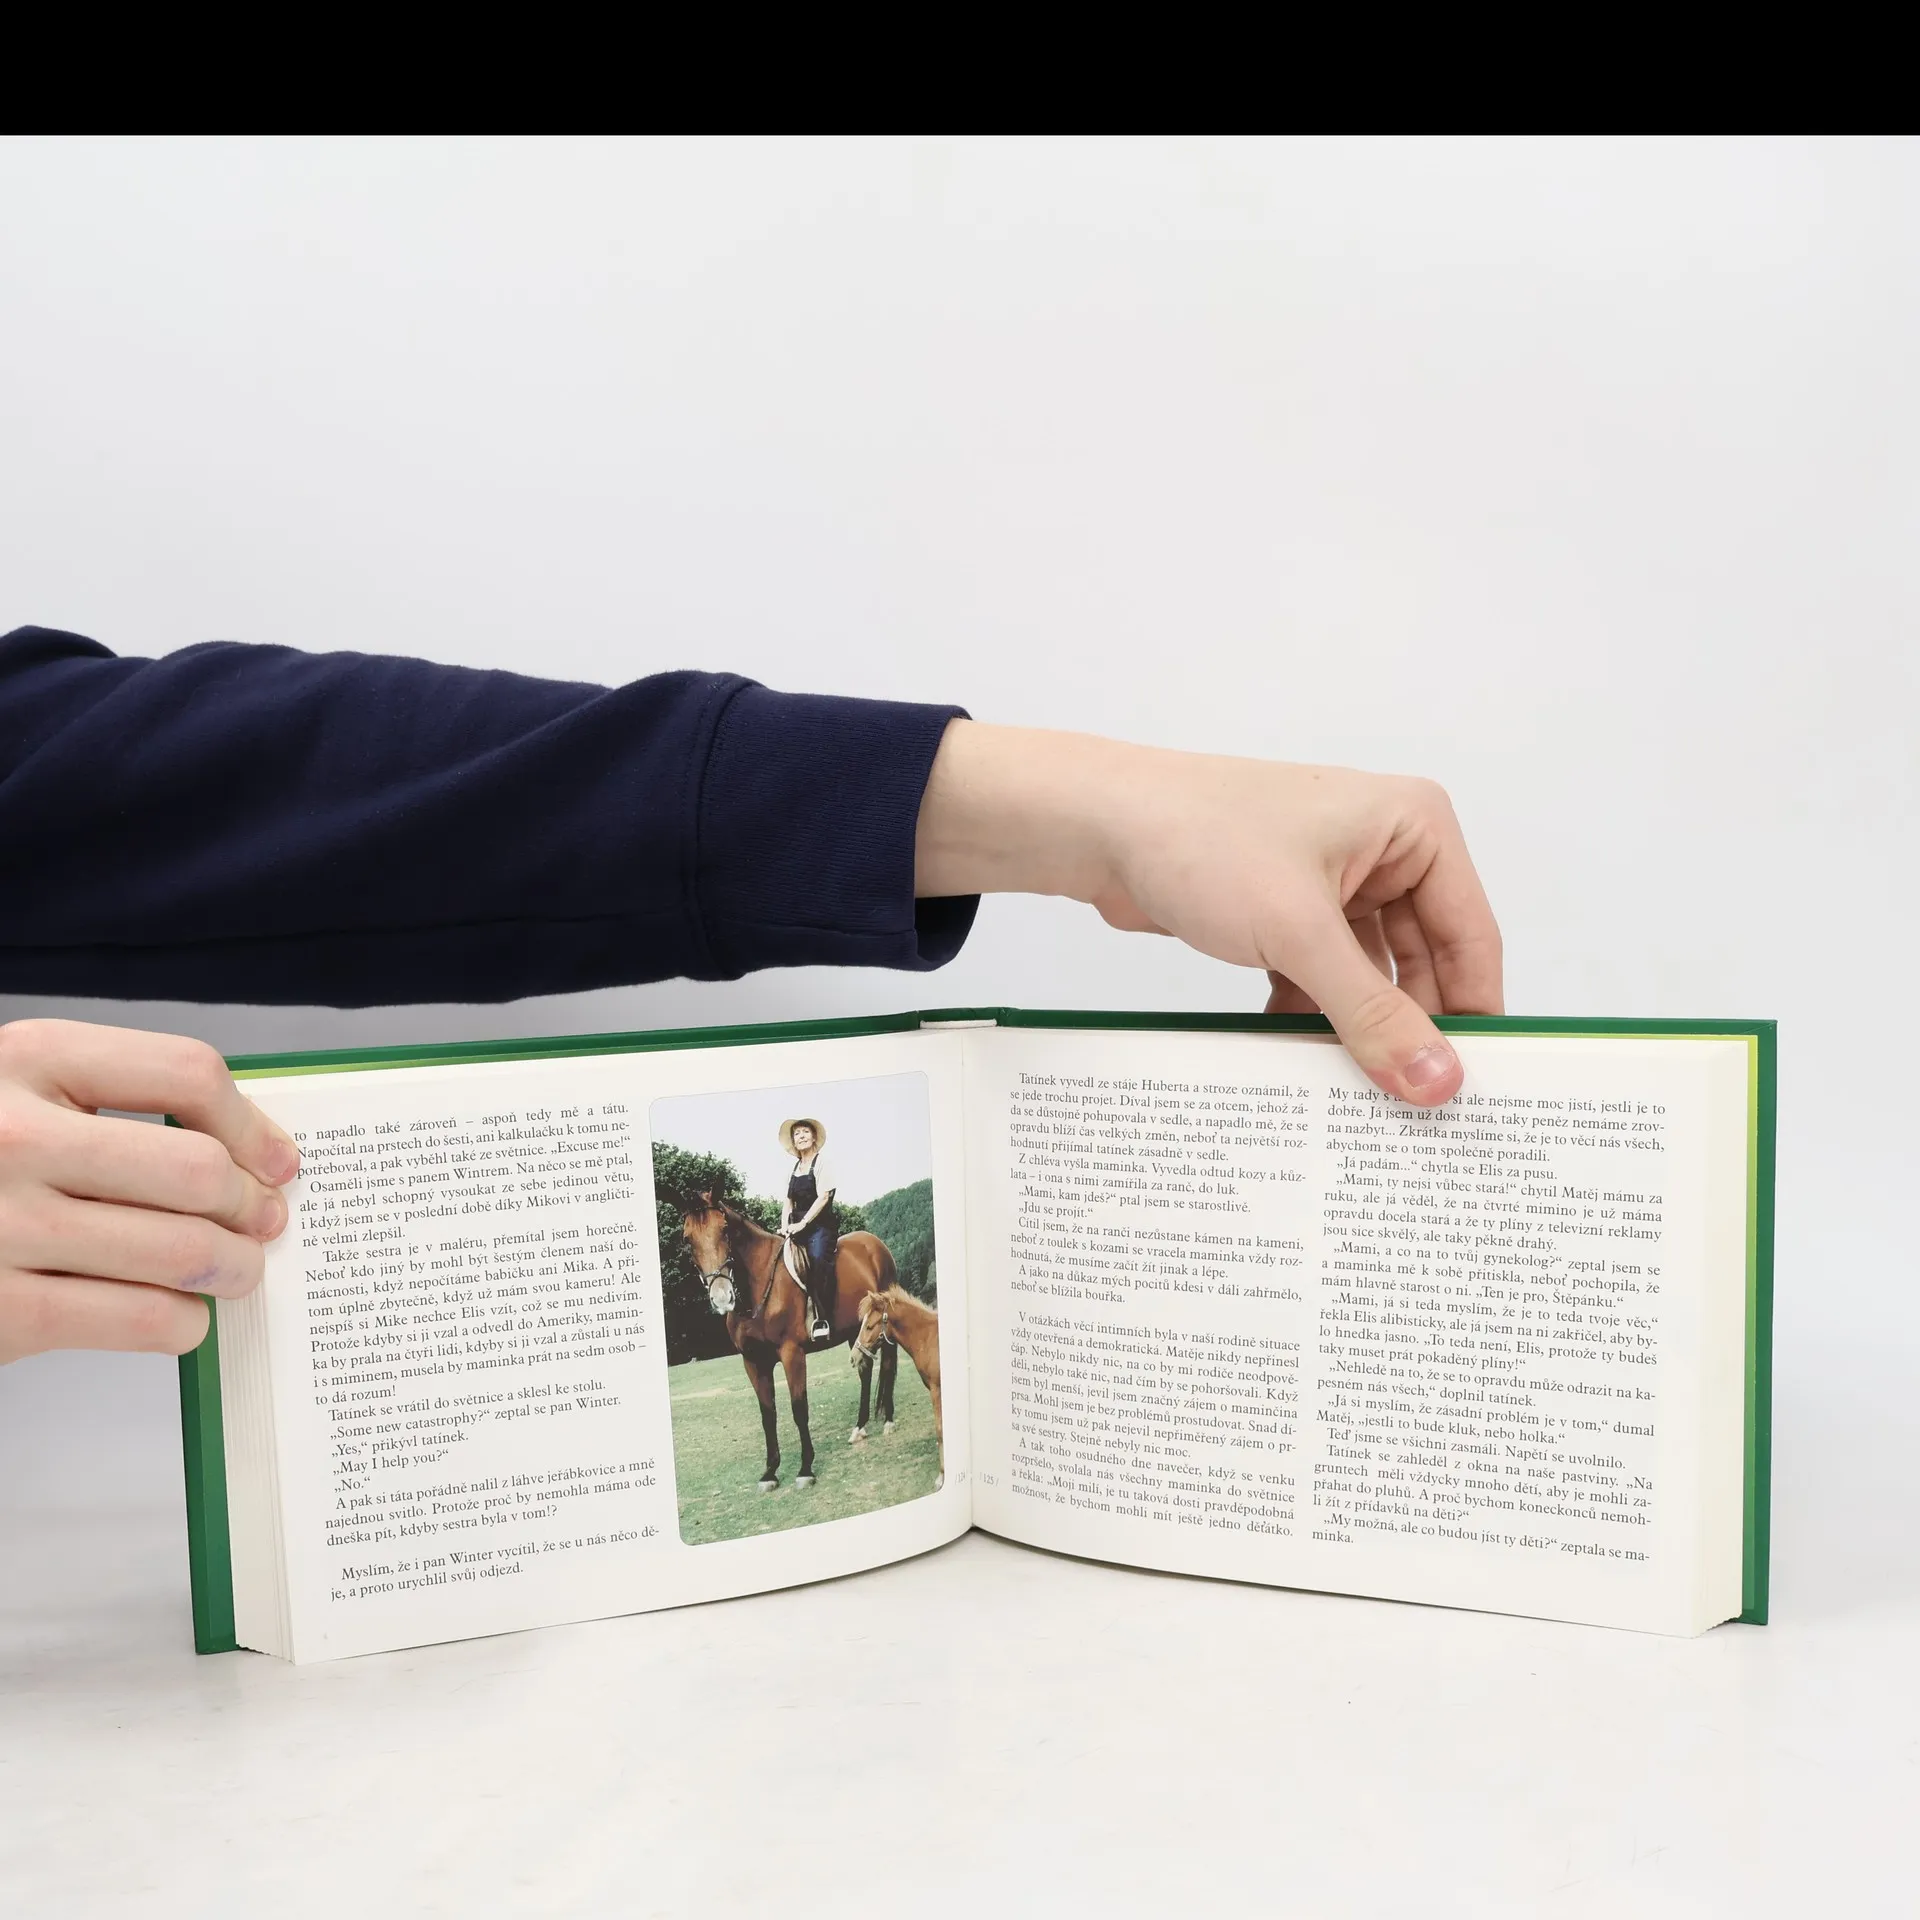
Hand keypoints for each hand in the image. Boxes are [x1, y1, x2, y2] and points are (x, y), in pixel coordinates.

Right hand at [0, 1020, 299, 1363]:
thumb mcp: (20, 1094)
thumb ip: (113, 1105)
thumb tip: (253, 1155)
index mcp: (27, 1058)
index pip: (186, 1073)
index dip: (252, 1125)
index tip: (279, 1161)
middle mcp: (12, 1136)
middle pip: (196, 1170)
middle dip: (251, 1207)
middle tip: (263, 1225)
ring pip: (180, 1251)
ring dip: (232, 1269)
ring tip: (235, 1272)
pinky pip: (137, 1317)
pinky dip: (181, 1323)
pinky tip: (180, 1317)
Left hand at [914, 722, 1501, 1105]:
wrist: (1096, 826)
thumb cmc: (1200, 840)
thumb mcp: (1299, 933)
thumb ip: (1371, 1012)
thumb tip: (1436, 1082)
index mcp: (1415, 827)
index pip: (1471, 937)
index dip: (1472, 1015)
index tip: (1471, 1090)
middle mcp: (1384, 849)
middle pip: (1425, 963)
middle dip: (1411, 1030)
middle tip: (1414, 1108)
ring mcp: (1334, 882)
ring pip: (1370, 977)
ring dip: (1358, 1030)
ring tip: (1358, 1099)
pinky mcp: (1287, 912)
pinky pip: (1323, 978)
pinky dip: (1313, 1018)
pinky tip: (1300, 1064)